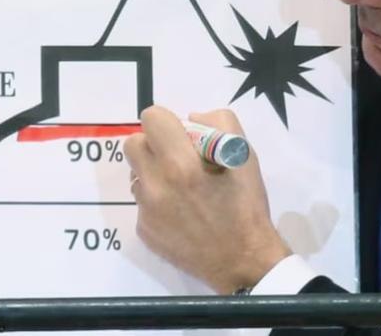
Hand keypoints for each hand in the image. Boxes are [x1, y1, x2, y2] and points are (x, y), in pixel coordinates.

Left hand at [123, 106, 291, 293]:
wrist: (242, 260)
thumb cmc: (246, 204)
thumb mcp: (244, 154)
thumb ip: (218, 123)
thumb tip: (190, 120)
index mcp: (181, 164)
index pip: (151, 119)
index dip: (167, 122)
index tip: (181, 136)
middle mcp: (155, 185)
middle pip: (134, 144)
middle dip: (154, 145)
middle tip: (176, 158)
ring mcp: (146, 210)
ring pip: (136, 174)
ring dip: (153, 173)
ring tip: (181, 189)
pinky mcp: (143, 230)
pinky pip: (142, 202)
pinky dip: (157, 201)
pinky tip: (180, 213)